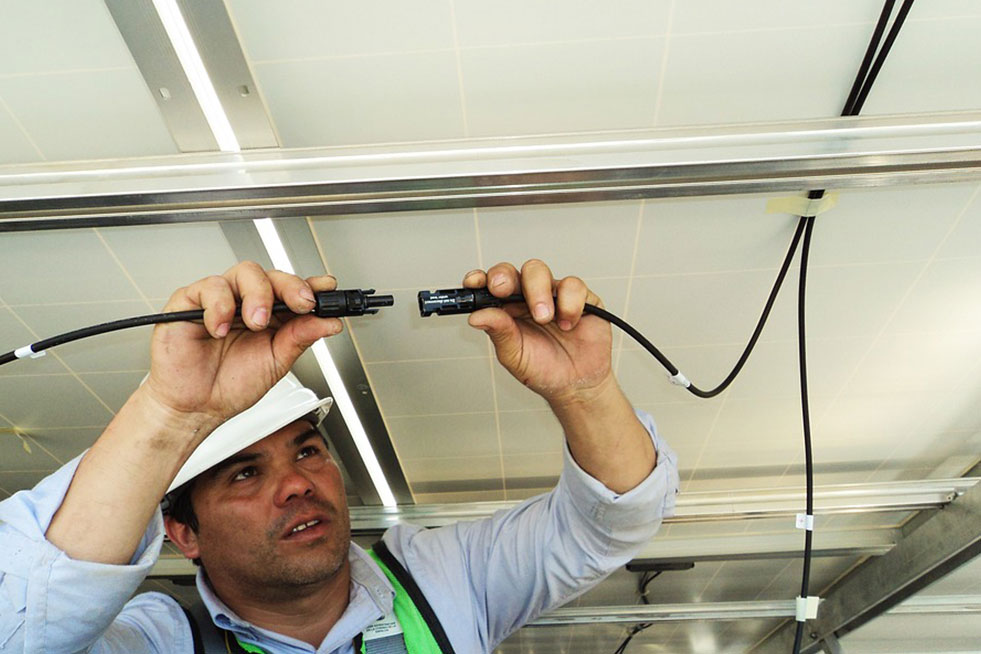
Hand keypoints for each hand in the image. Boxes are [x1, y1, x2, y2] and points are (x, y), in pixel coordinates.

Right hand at [142, 262, 342, 424]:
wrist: (196, 407)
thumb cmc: (231, 385)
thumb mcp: (276, 363)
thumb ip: (300, 338)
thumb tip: (329, 322)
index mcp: (272, 316)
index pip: (294, 290)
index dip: (312, 285)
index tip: (328, 287)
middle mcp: (247, 303)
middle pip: (272, 275)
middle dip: (291, 287)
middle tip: (301, 305)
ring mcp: (221, 300)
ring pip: (245, 272)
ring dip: (258, 295)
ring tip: (256, 323)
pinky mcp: (190, 302)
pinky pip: (208, 287)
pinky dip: (219, 306)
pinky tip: (220, 329)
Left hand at [464, 259, 612, 406]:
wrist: (578, 385)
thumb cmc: (544, 370)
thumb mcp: (515, 356)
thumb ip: (498, 333)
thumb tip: (476, 316)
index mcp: (506, 310)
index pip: (489, 286)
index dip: (479, 279)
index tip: (473, 282)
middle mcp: (527, 298)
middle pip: (512, 272)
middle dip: (504, 277)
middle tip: (502, 290)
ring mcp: (552, 295)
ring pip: (538, 270)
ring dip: (537, 292)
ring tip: (544, 318)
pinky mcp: (580, 297)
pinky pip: (573, 285)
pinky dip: (569, 304)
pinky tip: (567, 324)